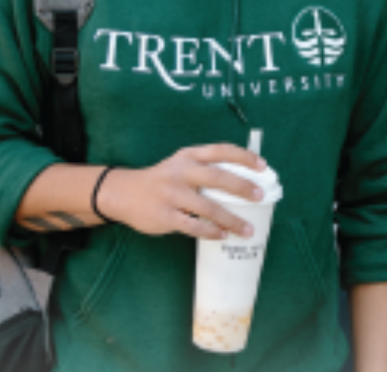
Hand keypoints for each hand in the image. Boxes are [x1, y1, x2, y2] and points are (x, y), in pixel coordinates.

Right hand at [98, 144, 266, 239]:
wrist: (124, 193)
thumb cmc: (163, 179)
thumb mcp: (181, 164)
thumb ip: (205, 168)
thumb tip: (243, 181)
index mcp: (189, 156)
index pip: (221, 151)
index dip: (244, 157)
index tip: (263, 166)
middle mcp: (182, 171)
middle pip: (218, 178)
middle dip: (243, 187)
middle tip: (260, 197)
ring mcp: (173, 194)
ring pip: (209, 207)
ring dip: (232, 219)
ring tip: (248, 229)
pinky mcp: (165, 216)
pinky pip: (193, 226)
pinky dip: (211, 232)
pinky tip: (222, 235)